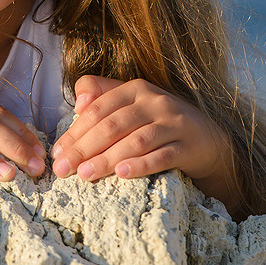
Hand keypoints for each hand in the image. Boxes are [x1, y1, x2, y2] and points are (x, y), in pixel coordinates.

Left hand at [51, 75, 230, 187]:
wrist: (208, 138)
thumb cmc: (158, 123)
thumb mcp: (132, 104)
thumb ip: (102, 96)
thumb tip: (78, 104)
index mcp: (135, 89)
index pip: (98, 109)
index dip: (74, 131)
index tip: (57, 153)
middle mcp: (155, 101)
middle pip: (113, 125)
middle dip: (84, 148)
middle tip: (64, 169)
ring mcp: (174, 122)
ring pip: (136, 141)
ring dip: (108, 158)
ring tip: (85, 175)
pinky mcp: (189, 145)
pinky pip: (163, 155)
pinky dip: (142, 164)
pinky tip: (123, 174)